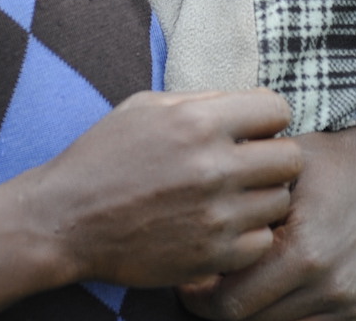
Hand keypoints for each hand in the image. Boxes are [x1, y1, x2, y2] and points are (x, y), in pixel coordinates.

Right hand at [24, 90, 302, 290]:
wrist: (65, 219)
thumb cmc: (103, 156)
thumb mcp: (146, 107)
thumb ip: (201, 101)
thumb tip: (245, 102)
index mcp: (198, 121)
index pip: (278, 109)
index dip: (267, 119)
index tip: (252, 131)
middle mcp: (213, 167)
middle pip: (290, 158)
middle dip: (273, 158)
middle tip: (250, 166)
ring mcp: (214, 215)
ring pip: (280, 202)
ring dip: (262, 198)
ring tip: (233, 197)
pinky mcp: (210, 255)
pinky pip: (262, 242)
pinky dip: (248, 236)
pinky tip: (222, 227)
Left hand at [177, 120, 355, 320]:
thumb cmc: (321, 161)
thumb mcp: (272, 173)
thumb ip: (234, 207)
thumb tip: (186, 236)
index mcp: (303, 253)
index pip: (229, 305)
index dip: (199, 298)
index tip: (190, 281)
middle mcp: (330, 286)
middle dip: (222, 304)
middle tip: (207, 282)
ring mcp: (351, 303)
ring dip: (256, 309)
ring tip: (243, 279)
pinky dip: (289, 313)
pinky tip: (278, 287)